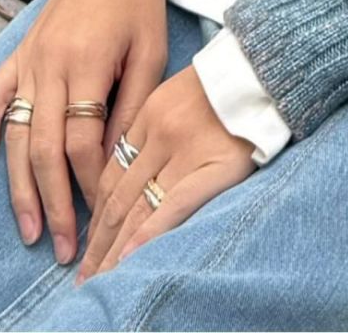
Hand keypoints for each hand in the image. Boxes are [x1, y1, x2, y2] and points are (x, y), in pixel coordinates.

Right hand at [0, 0, 168, 265]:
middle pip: (45, 148)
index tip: (101, 208)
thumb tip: (114, 158)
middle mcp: (49, 63)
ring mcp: (29, 59)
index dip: (89, 180)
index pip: (81, 139)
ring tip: (30, 227)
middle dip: (54, 202)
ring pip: (17, 134)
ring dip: (21, 186)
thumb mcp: (151, 49)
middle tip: (64, 245)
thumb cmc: (139, 1)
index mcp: (86, 61)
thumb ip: (131, 103)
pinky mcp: (18, 52)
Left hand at [75, 62, 257, 283]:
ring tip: (99, 278)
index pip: (111, 174)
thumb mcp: (176, 94)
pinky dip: (148, 234)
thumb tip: (129, 173)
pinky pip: (173, 206)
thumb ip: (152, 128)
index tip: (87, 241)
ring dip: (114, 248)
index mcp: (148, 114)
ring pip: (137, 208)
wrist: (264, 69)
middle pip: (118, 197)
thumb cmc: (224, 84)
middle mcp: (159, 134)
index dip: (95, 213)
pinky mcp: (214, 166)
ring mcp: (184, 151)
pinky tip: (129, 256)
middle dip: (98, 241)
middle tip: (83, 274)